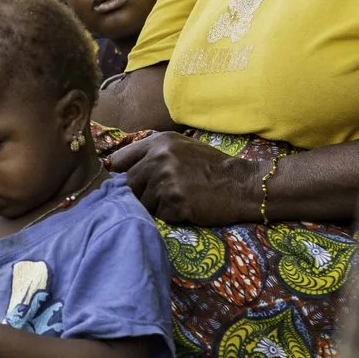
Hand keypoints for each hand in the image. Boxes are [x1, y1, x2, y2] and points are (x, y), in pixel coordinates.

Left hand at [108, 131, 256, 225]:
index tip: (124, 183)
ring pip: (143, 202)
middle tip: (157, 196)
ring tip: (177, 200)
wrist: (241, 183)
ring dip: (156, 206)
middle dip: (138, 193)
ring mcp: (167, 181)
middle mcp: (159, 159)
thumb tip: (117, 168)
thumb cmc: (210, 166)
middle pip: (128, 184)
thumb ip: (151, 153)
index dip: (119, 174)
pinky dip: (170, 215)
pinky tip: (185, 207)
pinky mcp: (176, 202)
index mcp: (158, 142)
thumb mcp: (180, 147)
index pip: (119, 159)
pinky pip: (160, 214)